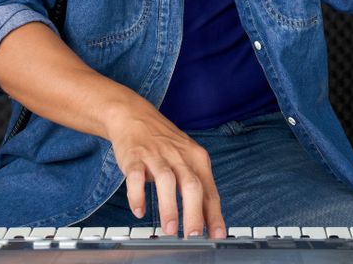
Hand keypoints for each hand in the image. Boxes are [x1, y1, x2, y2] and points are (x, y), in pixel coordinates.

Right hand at [106, 100, 225, 238]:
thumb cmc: (165, 144)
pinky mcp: (135, 156)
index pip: (209, 190)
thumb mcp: (186, 160)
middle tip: (194, 236)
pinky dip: (137, 195)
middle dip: (194, 212)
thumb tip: (206, 222)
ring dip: (169, 206)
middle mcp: (179, 155)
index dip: (214, 214)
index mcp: (196, 158)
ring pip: (167, 180)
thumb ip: (196, 188)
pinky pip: (137, 176)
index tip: (217, 235)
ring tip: (169, 230)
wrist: (135, 116)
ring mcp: (156, 155)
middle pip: (192, 185)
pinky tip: (139, 211)